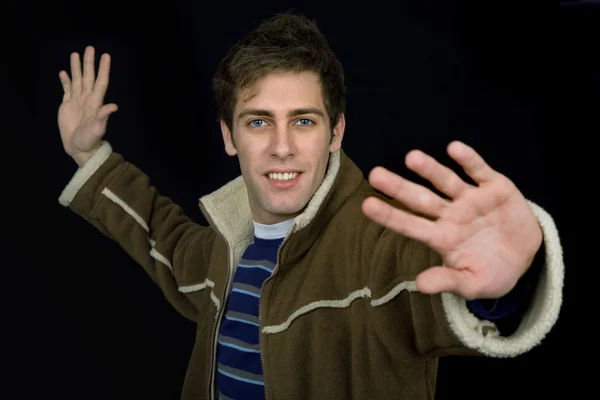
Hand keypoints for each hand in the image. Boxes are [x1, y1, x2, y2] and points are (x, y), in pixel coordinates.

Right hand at [58, 46, 117, 165]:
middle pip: (88, 77)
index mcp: (95, 102)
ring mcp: (77, 101)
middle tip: (90, 48)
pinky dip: (66, 81)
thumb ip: (103, 117)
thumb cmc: (90, 140)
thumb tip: (114, 106)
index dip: (103, 69)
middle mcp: (87, 99)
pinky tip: (64, 72)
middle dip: (89, 63)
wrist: (78, 148)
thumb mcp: (98, 129)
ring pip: (77, 80)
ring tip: (75, 54)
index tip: (106, 56)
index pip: (101, 81)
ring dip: (76, 67)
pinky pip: (67, 89)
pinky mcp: (67, 105)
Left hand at [361, 141, 542, 299]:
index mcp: (441, 237)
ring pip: (446, 181)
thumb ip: (448, 281)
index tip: (366, 205)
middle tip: (375, 174)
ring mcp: (471, 198)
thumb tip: (419, 285)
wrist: (528, 257)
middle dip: (399, 187)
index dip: (389, 215)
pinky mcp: (495, 187)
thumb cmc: (492, 272)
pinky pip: (479, 170)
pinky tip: (454, 149)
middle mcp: (451, 214)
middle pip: (421, 199)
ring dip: (430, 169)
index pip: (410, 225)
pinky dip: (468, 160)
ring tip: (411, 158)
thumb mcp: (472, 283)